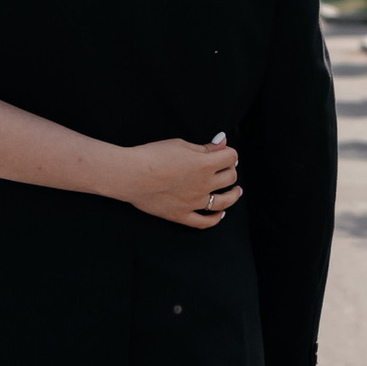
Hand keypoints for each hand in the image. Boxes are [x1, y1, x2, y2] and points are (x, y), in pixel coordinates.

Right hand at [118, 134, 242, 228]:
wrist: (131, 175)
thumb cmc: (153, 155)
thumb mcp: (181, 144)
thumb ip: (205, 147)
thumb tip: (222, 143)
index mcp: (205, 164)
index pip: (231, 157)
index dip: (230, 152)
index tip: (224, 152)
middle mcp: (204, 184)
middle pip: (230, 178)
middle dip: (231, 170)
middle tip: (226, 167)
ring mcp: (194, 202)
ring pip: (223, 202)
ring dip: (233, 195)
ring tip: (235, 192)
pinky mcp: (182, 215)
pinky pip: (204, 222)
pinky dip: (215, 219)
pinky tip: (219, 214)